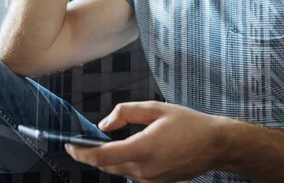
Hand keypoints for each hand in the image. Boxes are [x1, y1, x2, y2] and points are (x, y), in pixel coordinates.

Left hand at [65, 101, 227, 182]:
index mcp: (143, 149)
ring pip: (117, 170)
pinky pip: (130, 173)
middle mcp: (144, 169)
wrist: (215, 145)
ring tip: (99, 144)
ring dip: (105, 159)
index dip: (81, 152)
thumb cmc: (188, 124)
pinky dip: (121, 163)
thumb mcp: (156, 109)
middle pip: (105, 166)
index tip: (69, 145)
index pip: (102, 156)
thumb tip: (104, 124)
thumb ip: (126, 113)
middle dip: (89, 156)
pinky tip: (123, 150)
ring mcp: (150, 180)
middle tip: (78, 143)